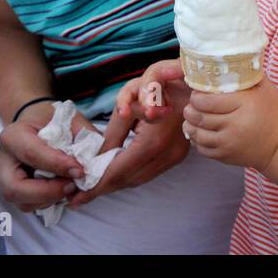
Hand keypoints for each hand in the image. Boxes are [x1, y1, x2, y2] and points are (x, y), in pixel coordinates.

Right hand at [0, 101, 94, 212]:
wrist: (34, 124)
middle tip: (74, 186)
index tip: (81, 171)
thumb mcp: (68, 118)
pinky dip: (49, 202)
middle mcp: (2, 161)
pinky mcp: (13, 191)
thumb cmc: (50, 120)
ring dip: (51, 199)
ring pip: (22, 202)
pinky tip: (63, 189)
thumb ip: (83, 135)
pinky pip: (29, 205)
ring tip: (72, 186)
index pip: (32, 154)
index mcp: (13, 136)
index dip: (58, 166)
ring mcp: (4, 179)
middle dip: (48, 192)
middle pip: (16, 188)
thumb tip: (97, 158)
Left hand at [67, 61, 191, 206]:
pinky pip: (150, 171)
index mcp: (154, 140)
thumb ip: (112, 131)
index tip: (76, 196)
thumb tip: (96, 158)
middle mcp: (167, 153)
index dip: (96, 184)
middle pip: (129, 179)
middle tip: (80, 196)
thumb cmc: (161, 82)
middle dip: (103, 187)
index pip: (119, 170)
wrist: (200, 81)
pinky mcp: (180, 155)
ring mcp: (177, 155)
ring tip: (95, 187)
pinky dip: (132, 174)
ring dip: (117, 183)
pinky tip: (118, 173)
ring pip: (140, 179)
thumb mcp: (129, 100)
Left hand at [184, 77, 277, 169]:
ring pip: (197, 134)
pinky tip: (199, 132)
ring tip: (191, 118)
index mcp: (244, 105)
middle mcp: (236, 125)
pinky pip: (202, 149)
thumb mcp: (265, 88)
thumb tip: (230, 56)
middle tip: (191, 104)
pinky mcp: (225, 156)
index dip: (197, 96)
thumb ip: (247, 74)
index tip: (197, 93)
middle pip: (200, 117)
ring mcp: (229, 143)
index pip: (209, 101)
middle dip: (190, 109)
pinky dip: (196, 140)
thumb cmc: (272, 112)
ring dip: (190, 124)